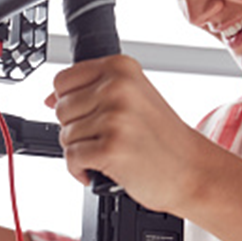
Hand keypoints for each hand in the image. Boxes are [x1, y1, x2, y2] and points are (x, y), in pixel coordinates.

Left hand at [46, 55, 209, 214]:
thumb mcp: (134, 100)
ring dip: (80, 153)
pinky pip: (72, 159)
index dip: (69, 104)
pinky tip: (100, 171)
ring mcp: (115, 118)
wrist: (192, 171)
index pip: (63, 80)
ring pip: (65, 135)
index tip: (87, 118)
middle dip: (76, 131)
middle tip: (102, 141)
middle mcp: (117, 88)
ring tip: (107, 156)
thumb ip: (94, 92)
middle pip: (61, 109)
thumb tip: (49, 98)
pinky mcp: (111, 148)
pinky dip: (80, 171)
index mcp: (121, 68)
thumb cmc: (164, 140)